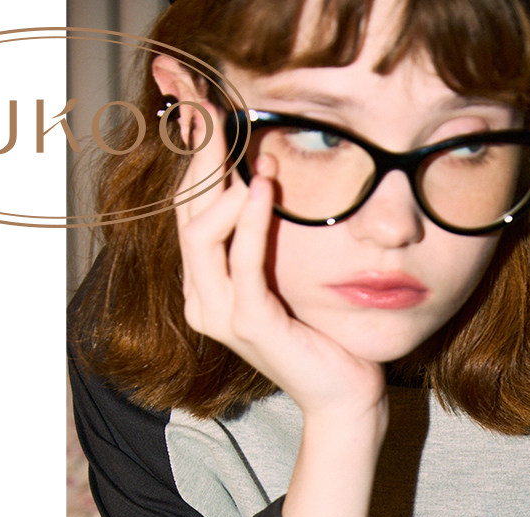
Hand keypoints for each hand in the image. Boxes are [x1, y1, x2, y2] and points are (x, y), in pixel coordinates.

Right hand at [171, 102, 385, 423]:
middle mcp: (202, 299)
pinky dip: (250, 220)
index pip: (187, 211)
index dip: (192, 159)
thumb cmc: (323, 335)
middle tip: (214, 109)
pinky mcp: (250, 324)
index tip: (203, 108)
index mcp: (205, 286)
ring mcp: (220, 314)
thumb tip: (266, 167)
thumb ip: (266, 235)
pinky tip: (263, 187)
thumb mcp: (287, 273)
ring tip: (256, 152)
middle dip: (198, 158)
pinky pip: (242, 261)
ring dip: (223, 185)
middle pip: (185, 213)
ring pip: (200, 233)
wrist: (344, 395)